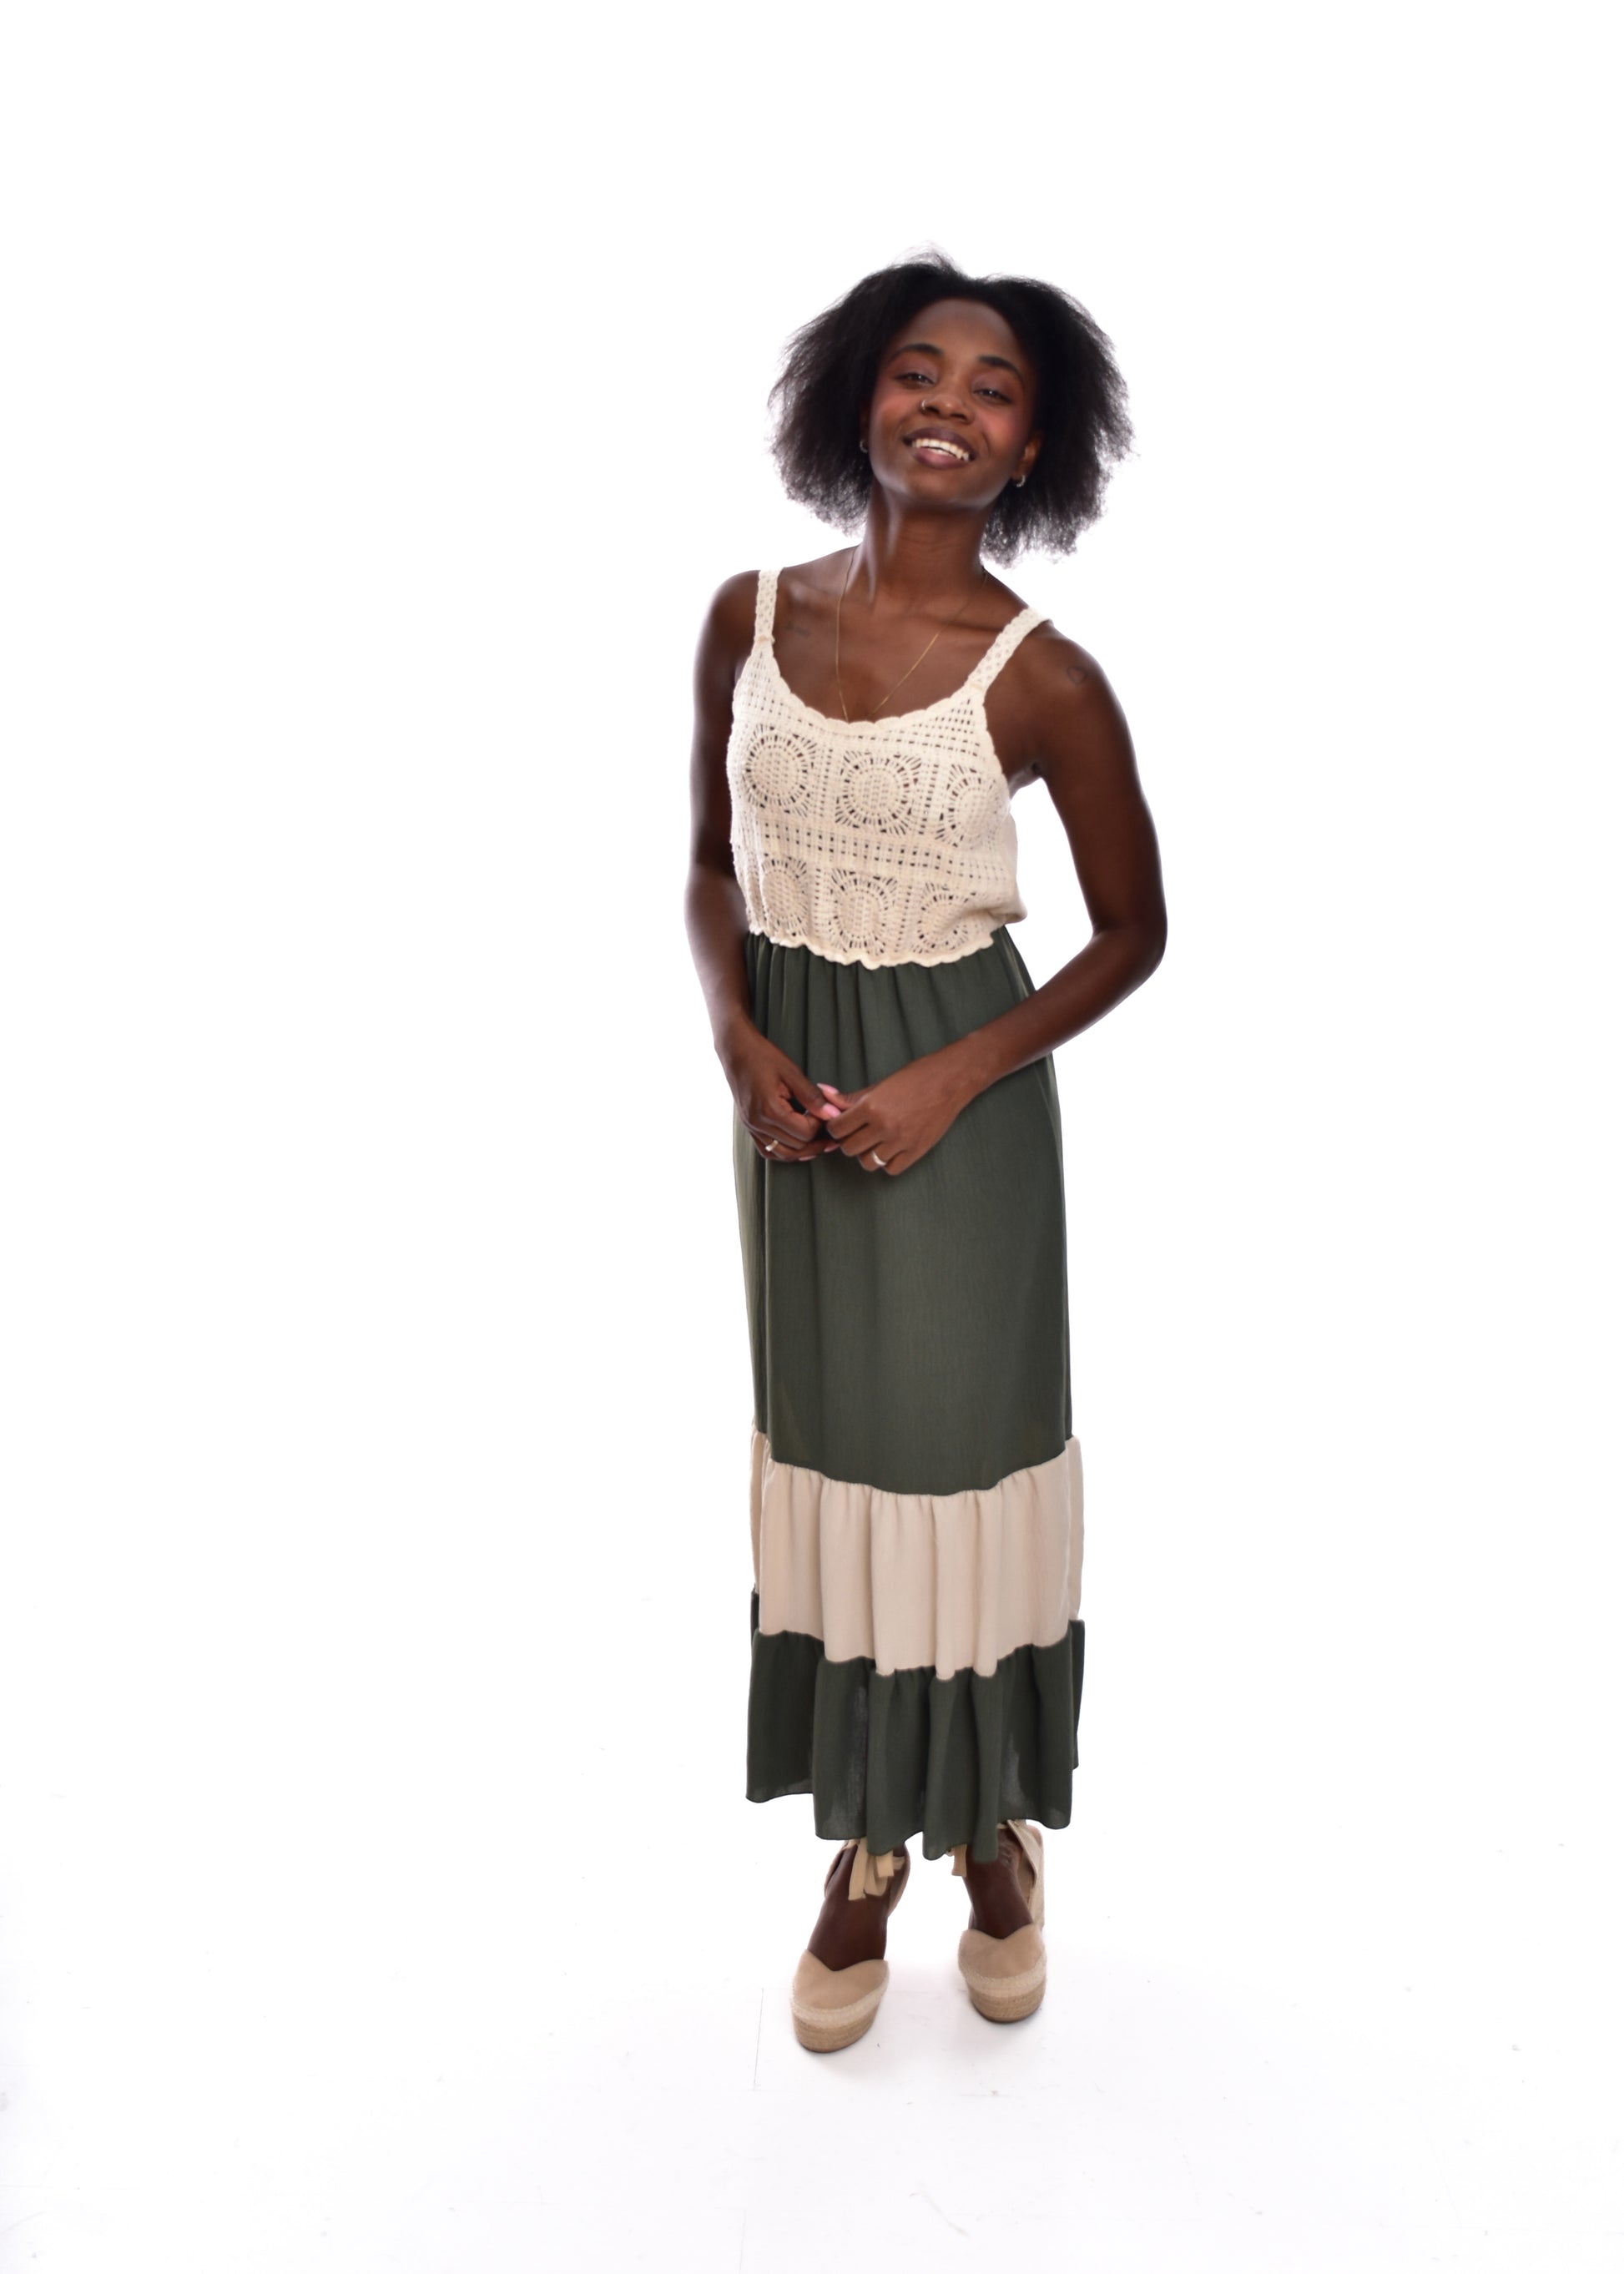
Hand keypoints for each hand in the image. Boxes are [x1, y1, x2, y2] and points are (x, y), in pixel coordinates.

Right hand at [718, 1021, 828, 1162]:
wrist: (735, 1050)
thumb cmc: (763, 1056)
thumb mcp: (792, 1073)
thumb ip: (812, 1097)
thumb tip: (833, 1114)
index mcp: (769, 1109)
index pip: (805, 1132)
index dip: (821, 1126)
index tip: (828, 1114)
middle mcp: (758, 1123)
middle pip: (796, 1147)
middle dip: (817, 1141)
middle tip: (831, 1130)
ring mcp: (751, 1127)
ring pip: (783, 1154)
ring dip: (803, 1151)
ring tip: (819, 1141)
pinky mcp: (749, 1126)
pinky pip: (768, 1150)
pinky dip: (784, 1151)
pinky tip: (798, 1144)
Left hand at [813, 1049, 974, 1176]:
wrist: (950, 1081)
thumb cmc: (916, 1077)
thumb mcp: (880, 1085)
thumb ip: (851, 1097)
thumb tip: (823, 1093)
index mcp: (871, 1106)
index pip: (837, 1129)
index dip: (836, 1127)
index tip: (842, 1124)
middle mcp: (884, 1126)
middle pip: (849, 1149)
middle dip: (849, 1141)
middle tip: (857, 1132)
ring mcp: (901, 1141)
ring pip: (868, 1163)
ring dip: (867, 1154)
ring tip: (875, 1141)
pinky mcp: (916, 1151)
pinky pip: (891, 1169)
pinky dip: (888, 1162)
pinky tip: (891, 1149)